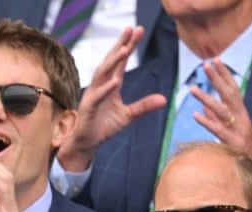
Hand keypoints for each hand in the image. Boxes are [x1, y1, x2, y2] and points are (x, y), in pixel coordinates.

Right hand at [57, 26, 166, 171]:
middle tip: (131, 29)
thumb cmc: (103, 126)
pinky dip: (105, 89)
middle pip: (111, 61)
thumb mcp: (128, 116)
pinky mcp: (88, 109)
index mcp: (111, 85)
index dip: (128, 46)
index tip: (138, 30)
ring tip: (125, 49)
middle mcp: (101, 86)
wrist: (87, 143)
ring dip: (113, 62)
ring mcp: (93, 96)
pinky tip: (114, 81)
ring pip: (102, 74)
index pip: (120, 62)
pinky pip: (97, 97)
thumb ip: (143, 106)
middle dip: (120, 45)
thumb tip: (164, 100)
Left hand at [192, 58, 251, 191]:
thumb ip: (217, 119)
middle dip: (218, 77)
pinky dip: (207, 122)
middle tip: (206, 64)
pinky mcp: (233, 142)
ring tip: (192, 89)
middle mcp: (242, 117)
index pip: (233, 89)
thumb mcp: (230, 131)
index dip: (224, 74)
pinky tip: (195, 115)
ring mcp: (238, 129)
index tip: (215, 60)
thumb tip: (203, 109)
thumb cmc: (243, 151)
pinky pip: (218, 130)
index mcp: (241, 113)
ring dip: (207, 98)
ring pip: (222, 110)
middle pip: (229, 93)